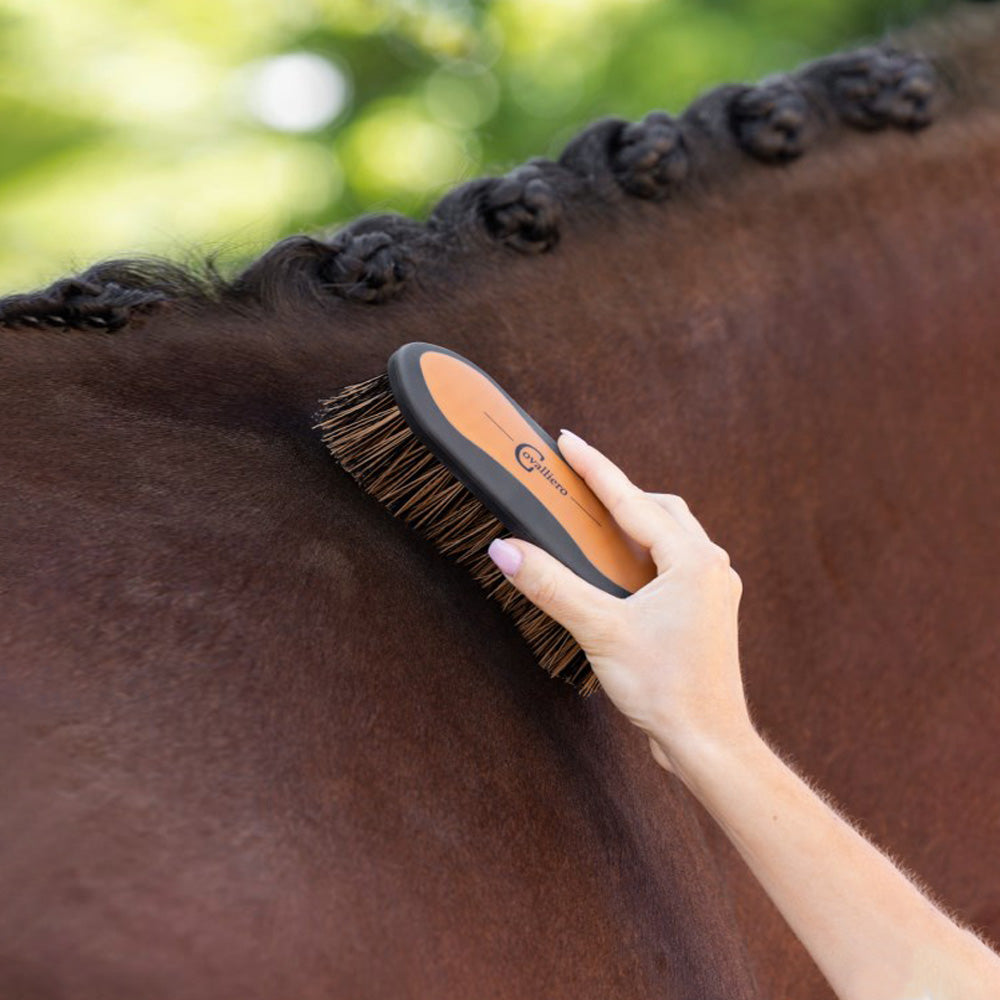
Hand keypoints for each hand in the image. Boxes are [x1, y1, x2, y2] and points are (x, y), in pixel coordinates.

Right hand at [487, 429, 752, 774]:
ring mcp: (714, 589)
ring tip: (597, 524)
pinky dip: (646, 553)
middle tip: (578, 486)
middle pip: (660, 509)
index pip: (632, 499)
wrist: (708, 742)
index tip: (567, 439)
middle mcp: (711, 566)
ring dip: (636, 523)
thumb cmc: (664, 687)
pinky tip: (624, 571)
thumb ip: (552, 585)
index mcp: (692, 559)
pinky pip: (676, 563)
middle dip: (619, 493)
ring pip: (672, 535)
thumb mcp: (600, 630)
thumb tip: (505, 549)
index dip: (595, 467)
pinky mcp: (709, 611)